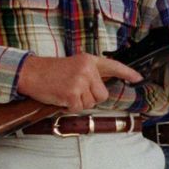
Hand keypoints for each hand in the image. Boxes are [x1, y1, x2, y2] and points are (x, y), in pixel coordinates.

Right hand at [17, 53, 142, 111]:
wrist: (30, 72)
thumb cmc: (50, 72)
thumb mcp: (73, 66)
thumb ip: (90, 74)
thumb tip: (102, 90)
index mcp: (88, 60)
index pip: (113, 66)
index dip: (127, 73)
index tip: (138, 78)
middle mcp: (87, 69)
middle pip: (102, 95)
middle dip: (91, 98)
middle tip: (74, 90)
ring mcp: (80, 81)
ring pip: (91, 103)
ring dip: (78, 102)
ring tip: (65, 91)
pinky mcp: (72, 93)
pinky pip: (79, 108)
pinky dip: (69, 107)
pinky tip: (60, 97)